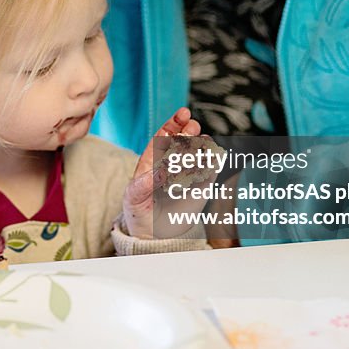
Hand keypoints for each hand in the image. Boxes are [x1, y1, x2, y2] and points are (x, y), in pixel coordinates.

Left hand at [124, 107, 201, 238]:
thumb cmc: (139, 211)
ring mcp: (189, 172)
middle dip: (189, 130)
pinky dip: (214, 161)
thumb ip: (144, 184)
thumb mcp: (134, 198)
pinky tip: (214, 157)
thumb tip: (159, 172)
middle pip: (184, 139)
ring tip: (202, 143)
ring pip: (199, 152)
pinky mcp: (203, 185)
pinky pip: (211, 169)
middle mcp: (173, 162)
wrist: (155, 235)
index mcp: (154, 158)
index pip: (164, 135)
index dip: (174, 123)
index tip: (183, 114)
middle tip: (192, 127)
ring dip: (202, 144)